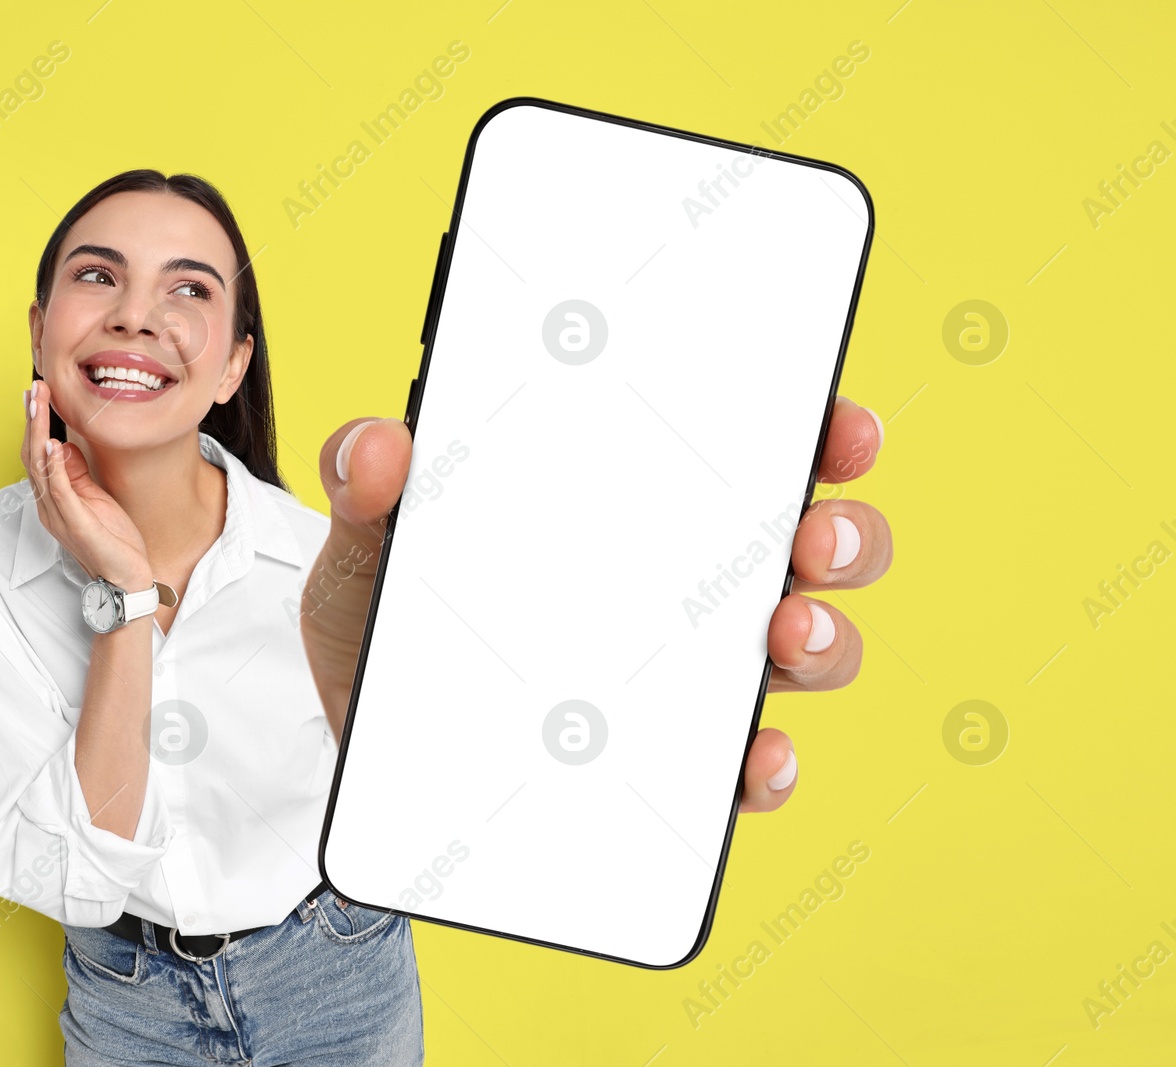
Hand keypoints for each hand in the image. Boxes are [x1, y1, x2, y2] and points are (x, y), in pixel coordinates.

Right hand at [22, 379, 151, 588]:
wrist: (126, 578)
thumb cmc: (112, 541)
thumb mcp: (94, 498)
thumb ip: (76, 473)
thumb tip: (63, 445)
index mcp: (52, 498)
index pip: (36, 454)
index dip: (35, 424)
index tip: (36, 394)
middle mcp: (49, 506)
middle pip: (32, 455)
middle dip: (33, 419)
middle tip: (34, 389)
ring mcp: (59, 516)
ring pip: (40, 468)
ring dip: (38, 432)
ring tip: (39, 404)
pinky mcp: (76, 524)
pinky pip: (59, 491)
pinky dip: (54, 467)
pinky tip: (53, 444)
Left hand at [300, 397, 891, 814]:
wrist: (359, 739)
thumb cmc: (385, 621)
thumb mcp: (369, 545)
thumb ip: (366, 487)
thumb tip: (378, 445)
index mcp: (629, 504)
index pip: (745, 450)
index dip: (813, 430)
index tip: (834, 424)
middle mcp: (676, 584)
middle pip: (803, 548)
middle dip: (841, 534)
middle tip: (812, 535)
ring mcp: (681, 678)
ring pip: (800, 652)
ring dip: (822, 641)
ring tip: (785, 634)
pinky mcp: (665, 768)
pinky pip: (742, 768)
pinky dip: (764, 765)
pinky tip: (750, 757)